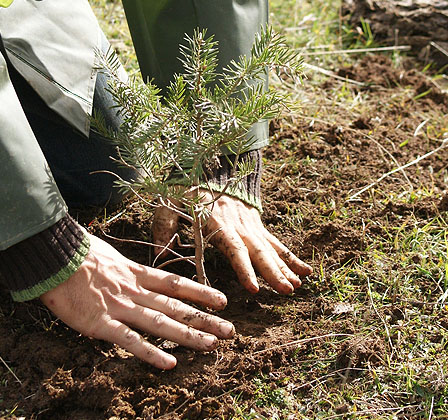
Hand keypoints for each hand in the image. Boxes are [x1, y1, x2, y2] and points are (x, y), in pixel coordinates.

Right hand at [39, 234, 234, 369]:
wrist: (53, 256)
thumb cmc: (76, 253)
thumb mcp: (107, 255)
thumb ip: (122, 269)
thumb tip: (131, 275)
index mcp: (135, 273)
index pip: (175, 284)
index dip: (201, 293)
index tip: (222, 301)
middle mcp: (134, 291)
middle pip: (176, 306)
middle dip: (204, 319)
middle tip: (230, 330)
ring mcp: (120, 307)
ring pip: (160, 323)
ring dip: (188, 335)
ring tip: (212, 344)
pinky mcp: (101, 324)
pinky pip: (130, 341)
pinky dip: (150, 353)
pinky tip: (170, 364)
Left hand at [152, 193, 312, 293]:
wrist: (210, 161)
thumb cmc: (186, 186)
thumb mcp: (168, 202)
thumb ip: (163, 226)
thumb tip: (158, 254)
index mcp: (217, 221)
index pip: (233, 247)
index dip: (243, 268)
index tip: (253, 288)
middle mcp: (238, 224)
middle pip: (258, 250)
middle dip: (273, 272)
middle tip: (286, 291)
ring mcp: (250, 223)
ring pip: (270, 247)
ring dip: (284, 267)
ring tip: (298, 286)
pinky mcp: (255, 223)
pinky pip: (275, 241)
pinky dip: (290, 256)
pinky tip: (304, 270)